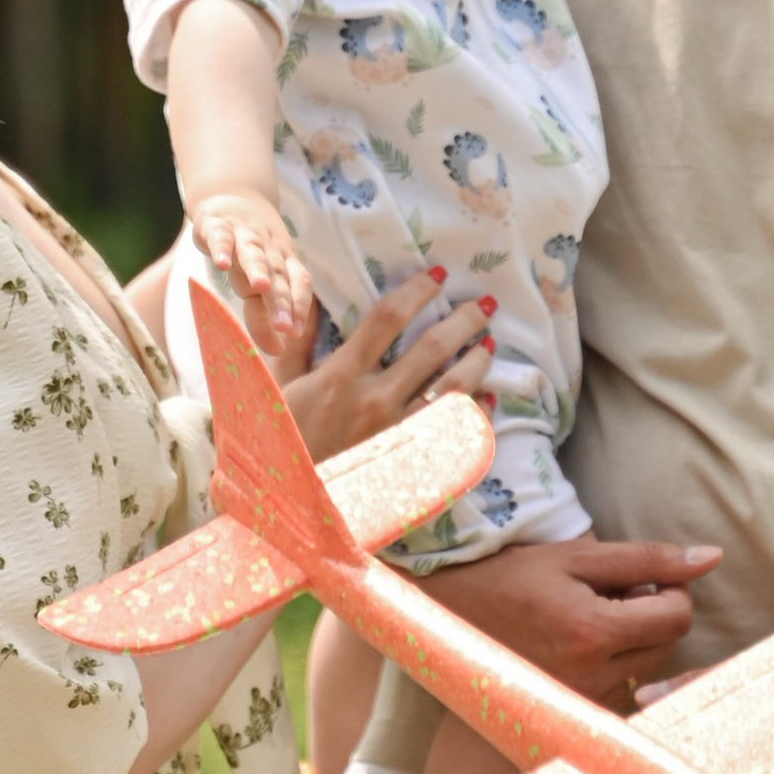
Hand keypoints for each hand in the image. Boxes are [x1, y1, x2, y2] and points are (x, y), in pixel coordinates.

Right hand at [189, 189, 314, 342]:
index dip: (299, 307)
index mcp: (284, 262)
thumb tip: (277, 350)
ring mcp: (243, 235)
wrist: (233, 195)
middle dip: (281, 300)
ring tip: (260, 287)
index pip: (298, 284)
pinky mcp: (217, 225)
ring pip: (253, 252)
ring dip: (258, 268)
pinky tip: (220, 264)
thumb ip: (265, 313)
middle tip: (285, 327)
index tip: (293, 335)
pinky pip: (221, 236)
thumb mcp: (261, 278)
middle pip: (277, 275)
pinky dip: (221, 248)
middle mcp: (268, 249)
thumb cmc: (251, 249)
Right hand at [278, 267, 494, 462]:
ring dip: (478, 361)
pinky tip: (488, 398)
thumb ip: (299, 341)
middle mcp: (375, 399)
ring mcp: (397, 432)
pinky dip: (477, 413)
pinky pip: (455, 431)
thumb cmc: (284, 438)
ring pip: (454, 388)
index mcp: (342, 374)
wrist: (289, 498)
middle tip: (485, 305)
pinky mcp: (410, 461)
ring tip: (490, 344)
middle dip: (464, 320)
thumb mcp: (283, 385)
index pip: (388, 318)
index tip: (436, 275)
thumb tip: (312, 296)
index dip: (416, 291)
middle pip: (433, 347)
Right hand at [432, 530, 719, 710]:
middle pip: (668, 643)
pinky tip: (581, 646)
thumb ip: (649, 558)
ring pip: (650, 666)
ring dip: (635, 638)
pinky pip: (625, 686)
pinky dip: (617, 662)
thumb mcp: (580, 555)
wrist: (455, 615)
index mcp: (592, 632)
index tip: (641, 578)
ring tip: (589, 619)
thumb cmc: (518, 575)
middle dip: (652, 613)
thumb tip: (712, 558)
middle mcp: (590, 677)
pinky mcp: (576, 715)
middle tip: (608, 594)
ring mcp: (582, 702)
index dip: (671, 589)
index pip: (679, 617)